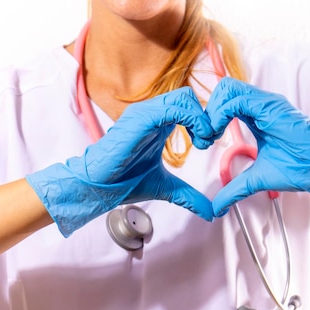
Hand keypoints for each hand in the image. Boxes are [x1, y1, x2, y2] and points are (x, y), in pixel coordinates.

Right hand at [26, 87, 214, 236]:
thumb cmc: (124, 181)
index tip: (209, 142)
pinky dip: (192, 120)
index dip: (204, 120)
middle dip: (206, 116)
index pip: (189, 105)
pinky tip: (196, 140)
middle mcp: (153, 113)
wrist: (99, 186)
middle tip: (208, 141)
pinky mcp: (141, 119)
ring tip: (203, 142)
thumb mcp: (166, 187)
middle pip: (189, 96)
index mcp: (159, 123)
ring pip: (184, 97)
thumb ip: (188, 195)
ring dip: (201, 118)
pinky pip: (172, 108)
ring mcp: (146, 113)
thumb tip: (210, 213)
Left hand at [205, 78, 309, 216]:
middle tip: (205, 137)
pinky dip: (221, 112)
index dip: (209, 117)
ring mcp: (266, 103)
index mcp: (256, 116)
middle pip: (223, 89)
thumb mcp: (258, 179)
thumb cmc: (301, 168)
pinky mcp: (271, 107)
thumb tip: (217, 207)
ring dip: (212, 111)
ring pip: (227, 88)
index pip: (225, 102)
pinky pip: (238, 98)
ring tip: (211, 135)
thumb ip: (235, 188)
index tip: (204, 141)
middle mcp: (260, 105)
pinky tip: (220, 132)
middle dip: (207, 110)